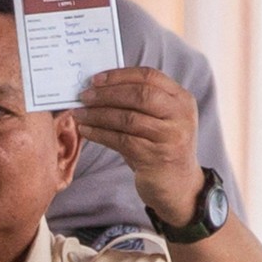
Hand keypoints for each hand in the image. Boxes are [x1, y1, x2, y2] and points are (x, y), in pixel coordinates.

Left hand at [73, 67, 202, 225]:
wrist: (177, 185)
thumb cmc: (159, 147)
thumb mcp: (159, 120)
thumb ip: (139, 102)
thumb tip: (98, 88)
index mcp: (182, 99)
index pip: (150, 76)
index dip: (120, 76)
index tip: (95, 79)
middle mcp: (180, 115)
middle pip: (140, 94)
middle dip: (107, 94)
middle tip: (84, 96)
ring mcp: (170, 137)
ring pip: (128, 118)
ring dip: (99, 114)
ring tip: (79, 114)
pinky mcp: (156, 157)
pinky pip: (122, 140)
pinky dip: (100, 134)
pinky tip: (87, 131)